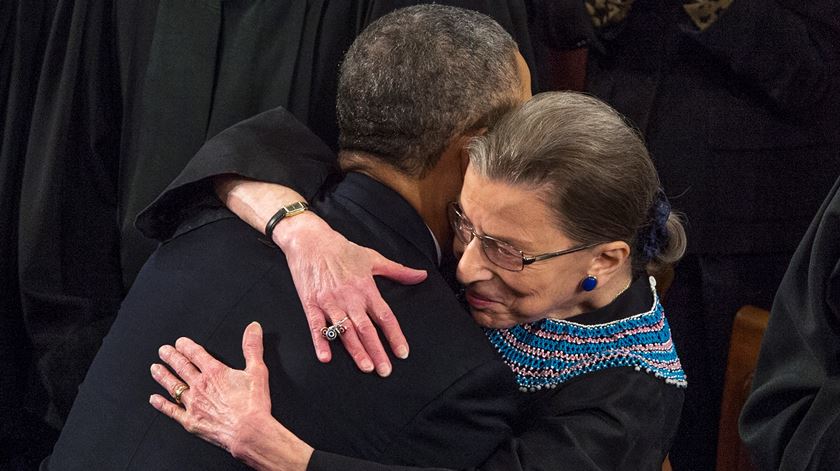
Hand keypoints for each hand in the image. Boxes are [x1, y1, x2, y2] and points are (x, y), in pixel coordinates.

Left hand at [149, 322, 312, 470]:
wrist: (248, 431)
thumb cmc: (254, 404)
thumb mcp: (257, 370)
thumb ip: (252, 347)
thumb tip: (253, 328)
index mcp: (214, 372)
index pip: (196, 354)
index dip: (186, 346)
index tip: (179, 342)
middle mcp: (200, 386)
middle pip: (181, 367)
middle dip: (171, 357)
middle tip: (163, 351)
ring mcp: (193, 404)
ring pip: (173, 386)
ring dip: (163, 376)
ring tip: (155, 368)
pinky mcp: (191, 421)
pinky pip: (172, 411)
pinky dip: (161, 405)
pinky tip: (154, 399)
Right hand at [276, 212, 427, 376]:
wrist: (310, 240)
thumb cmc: (342, 249)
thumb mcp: (373, 258)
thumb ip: (398, 271)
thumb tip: (421, 275)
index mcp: (366, 287)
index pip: (384, 315)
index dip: (394, 335)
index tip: (402, 352)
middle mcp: (349, 297)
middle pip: (366, 328)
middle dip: (377, 350)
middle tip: (385, 370)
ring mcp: (329, 301)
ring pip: (344, 330)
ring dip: (355, 350)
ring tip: (366, 367)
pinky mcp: (310, 303)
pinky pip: (316, 326)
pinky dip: (320, 342)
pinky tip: (326, 357)